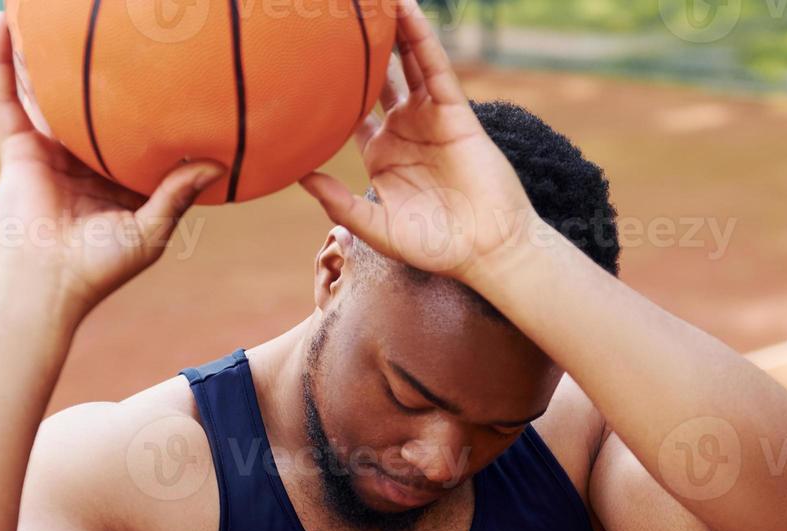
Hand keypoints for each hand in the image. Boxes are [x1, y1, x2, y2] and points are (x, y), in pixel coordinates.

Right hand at [0, 12, 225, 319]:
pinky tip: (2, 22)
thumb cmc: (103, 266)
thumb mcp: (152, 229)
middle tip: (117, 27)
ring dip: (42, 50)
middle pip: (92, 101)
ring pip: (46, 89)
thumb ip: (178, 193)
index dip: (150, 102)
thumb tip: (217, 162)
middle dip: (99, 66)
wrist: (48, 283)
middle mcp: (85, 158)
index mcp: (120, 177)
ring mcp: (49, 149)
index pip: (139, 130)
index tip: (172, 68)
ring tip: (45, 9)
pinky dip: (0, 60)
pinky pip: (5, 96)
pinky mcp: (17, 147)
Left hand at [298, 0, 537, 285]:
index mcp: (381, 155)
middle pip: (375, 78)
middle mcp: (404, 130)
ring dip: (391, 30)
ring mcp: (430, 118)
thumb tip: (299, 174)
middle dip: (359, 50)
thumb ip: (339, 203)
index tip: (302, 64)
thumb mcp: (377, 228)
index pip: (349, 111)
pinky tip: (406, 12)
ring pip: (405, 64)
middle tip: (335, 18)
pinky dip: (422, 39)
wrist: (486, 250)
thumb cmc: (435, 248)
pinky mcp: (456, 112)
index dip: (329, 89)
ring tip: (372, 1)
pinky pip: (435, 68)